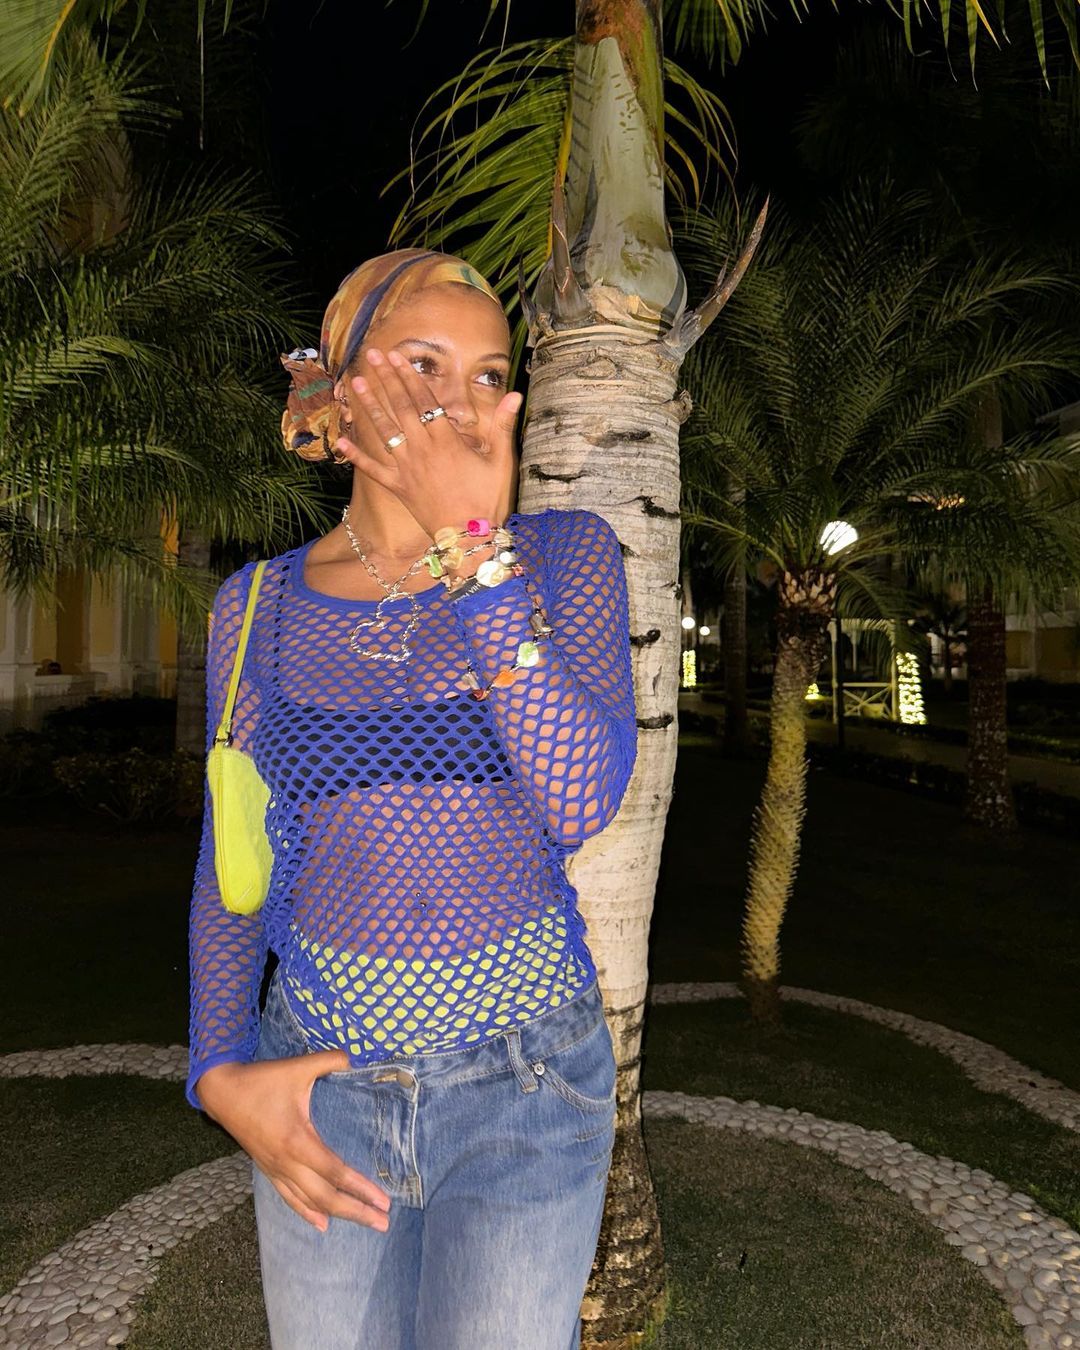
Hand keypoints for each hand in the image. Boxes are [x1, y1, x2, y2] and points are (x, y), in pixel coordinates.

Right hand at [196, 1054, 391, 1232]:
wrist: (222, 1093)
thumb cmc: (261, 1081)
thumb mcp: (297, 1067)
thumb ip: (329, 1061)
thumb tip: (356, 1057)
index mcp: (298, 1141)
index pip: (336, 1172)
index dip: (361, 1188)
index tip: (383, 1201)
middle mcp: (287, 1163)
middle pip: (326, 1197)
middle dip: (356, 1211)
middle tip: (384, 1223)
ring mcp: (276, 1170)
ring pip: (310, 1202)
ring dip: (338, 1215)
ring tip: (364, 1223)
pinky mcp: (268, 1171)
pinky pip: (290, 1199)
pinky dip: (308, 1213)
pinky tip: (322, 1224)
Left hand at [334, 347, 521, 538]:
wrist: (469, 539)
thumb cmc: (488, 501)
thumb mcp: (501, 462)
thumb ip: (503, 426)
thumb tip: (516, 395)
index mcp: (446, 440)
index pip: (424, 400)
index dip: (409, 376)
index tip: (396, 356)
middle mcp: (422, 450)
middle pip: (400, 408)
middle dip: (386, 380)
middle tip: (371, 356)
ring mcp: (407, 469)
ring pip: (384, 431)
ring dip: (369, 406)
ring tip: (356, 384)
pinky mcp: (398, 488)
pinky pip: (373, 470)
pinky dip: (357, 457)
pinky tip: (342, 442)